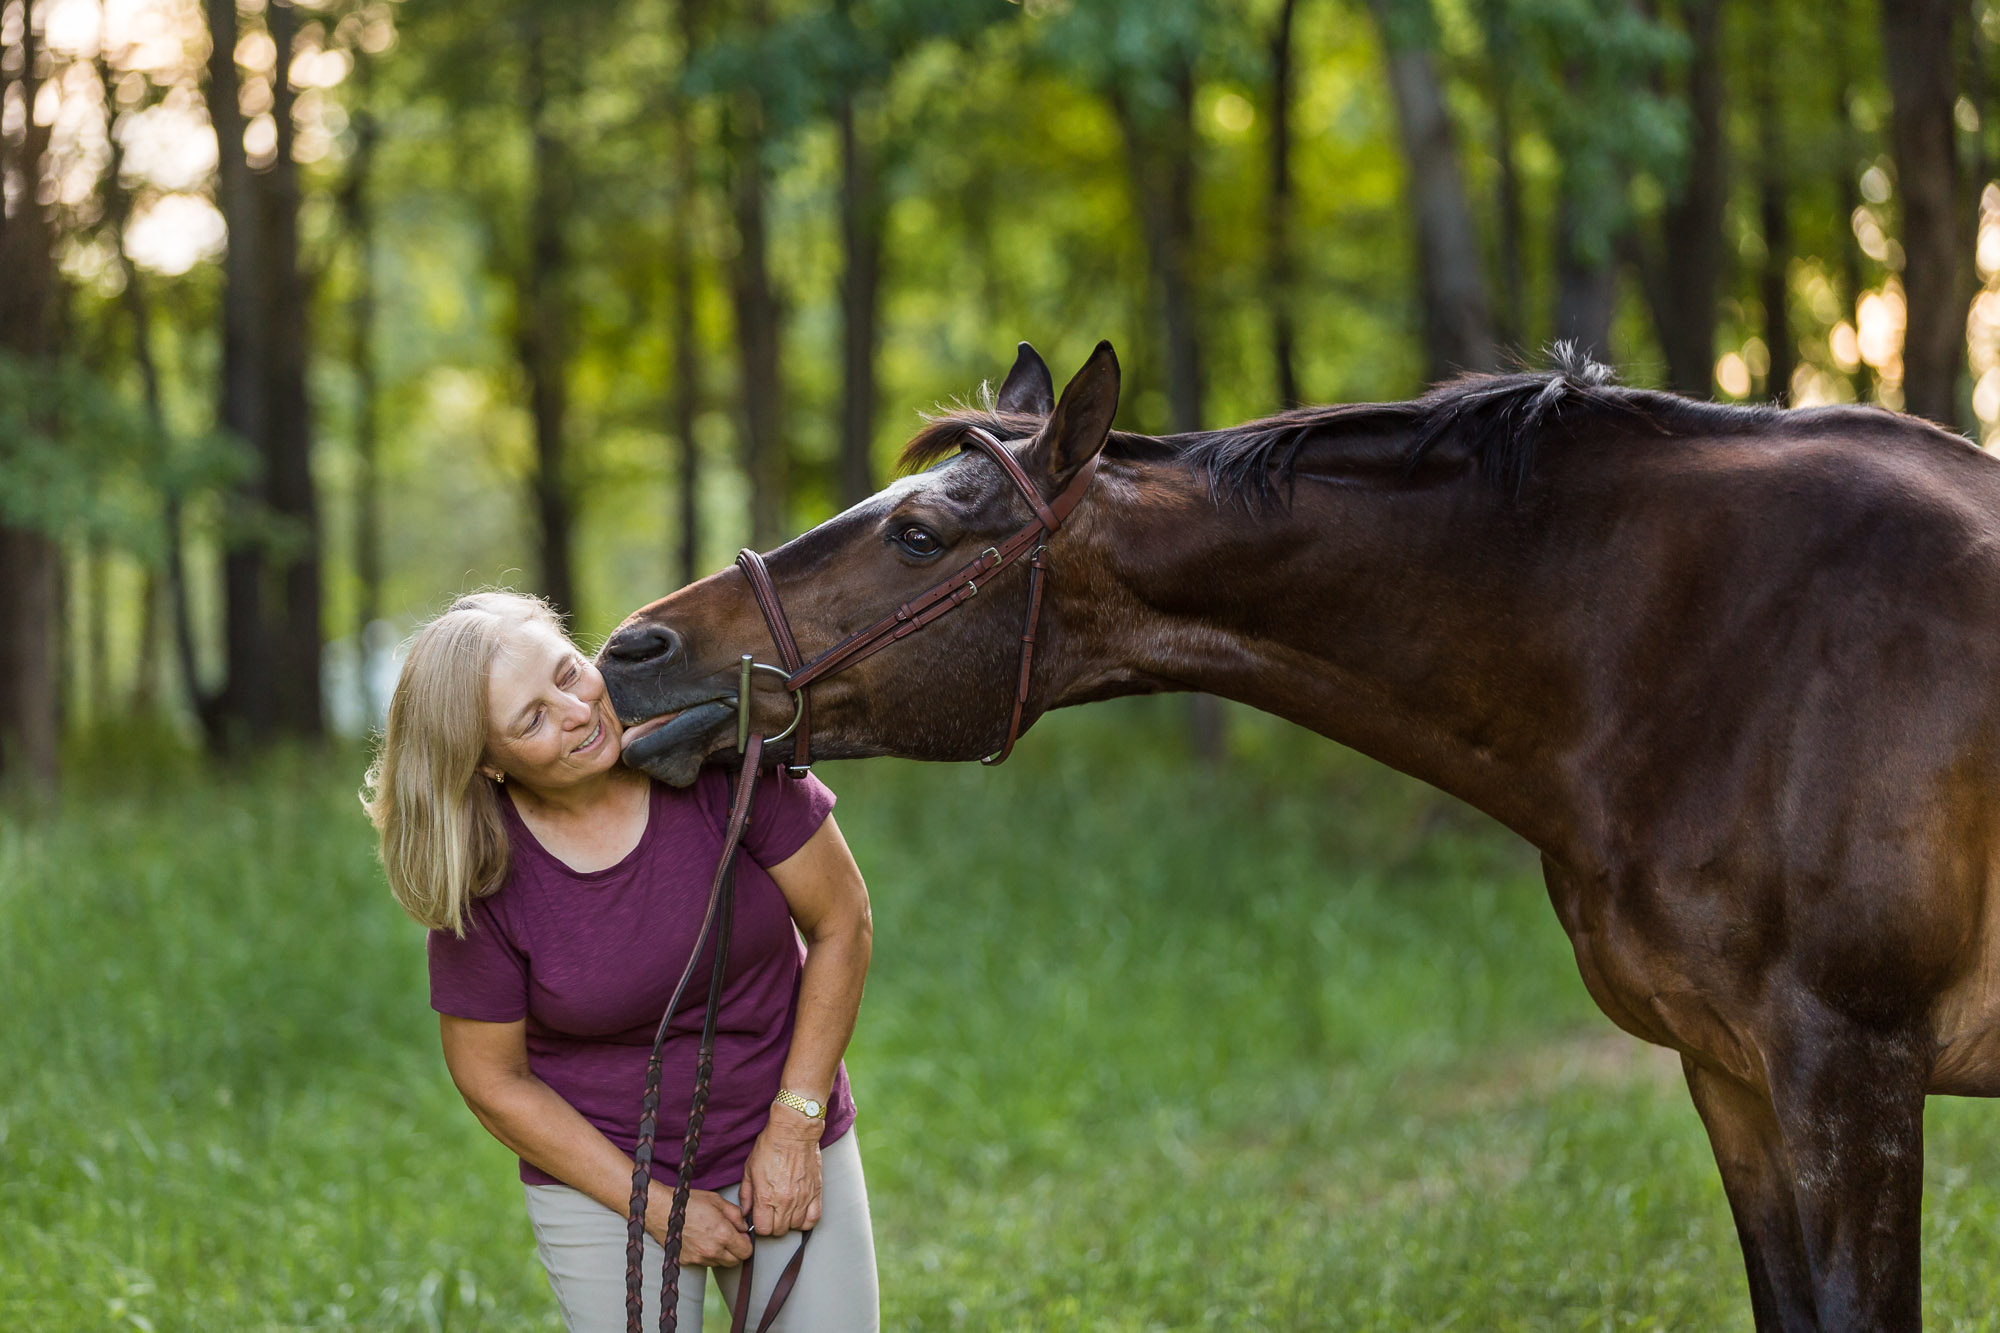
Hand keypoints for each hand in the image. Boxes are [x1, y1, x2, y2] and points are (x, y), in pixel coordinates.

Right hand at [644, 1182, 752, 1267]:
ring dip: (722, 1254)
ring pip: (720, 1264)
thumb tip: (744, 1227)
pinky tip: (701, 1241)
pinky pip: (704, 1263)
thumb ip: (736, 1215)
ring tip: (714, 1238)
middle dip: (736, 1251)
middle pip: (735, 1262)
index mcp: (723, 1234)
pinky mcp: (688, 1261)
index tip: (742, 1238)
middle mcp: (712, 1250)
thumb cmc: (689, 1203)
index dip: (746, 1244)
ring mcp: (699, 1258)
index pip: (746, 1252)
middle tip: (731, 1238)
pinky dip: (707, 1256)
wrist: (662, 1210)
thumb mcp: (718, 1201)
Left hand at [738, 1103, 824, 1236]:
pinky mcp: (816, 1193)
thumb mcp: (750, 1169)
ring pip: (795, 1226)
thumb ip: (746, 1194)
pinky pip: (813, 1218)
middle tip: (772, 1213)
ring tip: (785, 1210)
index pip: (763, 1229)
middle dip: (773, 1224)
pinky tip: (800, 1213)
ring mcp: (802, 1198)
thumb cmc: (771, 1145)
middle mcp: (784, 1201)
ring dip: (789, 1222)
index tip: (760, 1218)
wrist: (793, 1132)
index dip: (760, 1225)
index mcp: (766, 1197)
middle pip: (779, 1231)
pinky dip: (806, 1220)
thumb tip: (746, 1210)